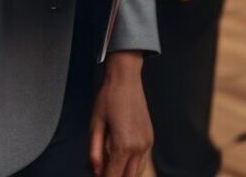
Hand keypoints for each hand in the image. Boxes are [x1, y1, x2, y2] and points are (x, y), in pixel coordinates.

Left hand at [89, 51, 151, 176]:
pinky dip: (132, 166)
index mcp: (123, 146)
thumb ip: (95, 152)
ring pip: (137, 172)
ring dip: (124, 173)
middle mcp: (138, 148)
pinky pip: (142, 161)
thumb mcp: (96, 125)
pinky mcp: (150, 138)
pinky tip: (121, 159)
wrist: (126, 79)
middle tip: (102, 172)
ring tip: (110, 167)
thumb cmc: (108, 99)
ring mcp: (147, 144)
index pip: (113, 176)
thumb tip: (96, 172)